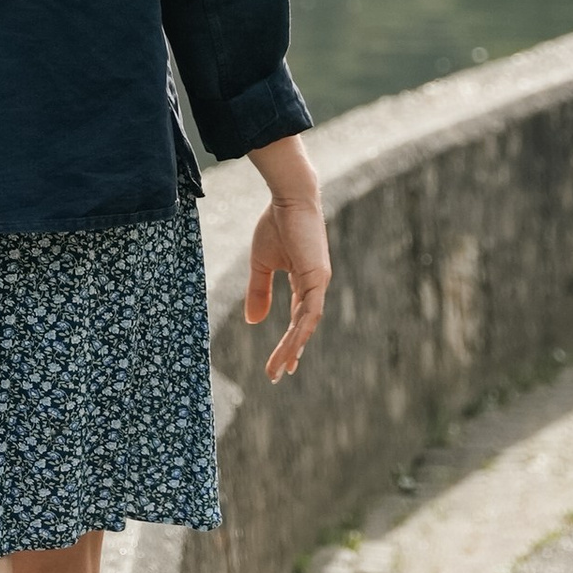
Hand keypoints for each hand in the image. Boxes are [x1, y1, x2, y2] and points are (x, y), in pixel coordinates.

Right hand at [243, 142, 329, 382]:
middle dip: (291, 351)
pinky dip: (302, 330)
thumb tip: (253, 322)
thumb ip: (258, 292)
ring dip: (294, 347)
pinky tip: (292, 347)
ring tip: (281, 368)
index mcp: (303, 281)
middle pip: (304, 326)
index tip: (283, 363)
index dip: (290, 340)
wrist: (288, 198)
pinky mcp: (318, 277)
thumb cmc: (276, 224)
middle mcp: (315, 285)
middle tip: (280, 374)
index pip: (299, 318)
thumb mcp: (261, 264)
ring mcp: (319, 282)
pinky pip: (310, 311)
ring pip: (307, 324)